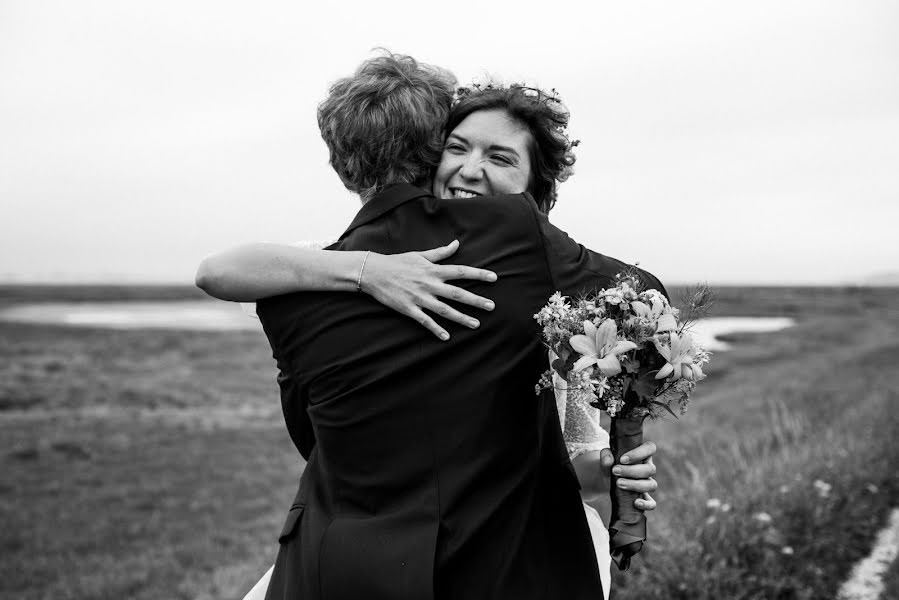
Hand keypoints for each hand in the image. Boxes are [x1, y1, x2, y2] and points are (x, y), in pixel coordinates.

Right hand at [360, 240, 497, 340]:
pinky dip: (436, 329)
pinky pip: (425, 321)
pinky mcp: (409, 309)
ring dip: (461, 317)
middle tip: (492, 306)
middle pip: (457, 293)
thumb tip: (457, 243)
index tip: (494, 278)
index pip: (461, 271)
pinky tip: (446, 337)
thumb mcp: (420, 255)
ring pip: (444, 310)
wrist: (373, 272)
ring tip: (476, 324)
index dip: (478, 274)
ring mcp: (419, 298)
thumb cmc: (398, 262)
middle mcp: (429, 284)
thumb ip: (440, 253)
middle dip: (476, 300)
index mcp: (433, 270)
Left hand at [600, 441, 657, 510]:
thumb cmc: (610, 464)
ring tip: (619, 484)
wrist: (606, 478)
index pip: (650, 448)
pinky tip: (636, 503)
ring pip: (652, 485)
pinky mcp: (644, 498)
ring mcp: (647, 483)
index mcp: (642, 454)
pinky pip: (652, 503)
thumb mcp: (606, 457)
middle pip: (650, 469)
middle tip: (615, 471)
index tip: (622, 459)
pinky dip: (646, 504)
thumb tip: (609, 461)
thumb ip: (606, 455)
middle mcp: (647, 468)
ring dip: (635, 485)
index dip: (639, 453)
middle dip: (632, 471)